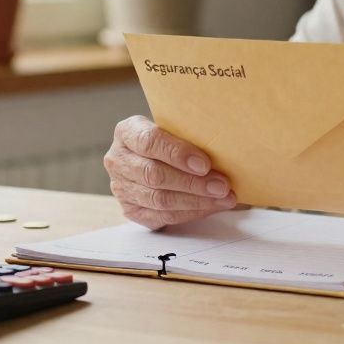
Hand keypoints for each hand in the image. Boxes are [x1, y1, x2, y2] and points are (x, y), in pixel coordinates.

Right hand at [103, 115, 236, 229]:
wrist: (154, 156)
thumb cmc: (171, 138)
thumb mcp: (176, 127)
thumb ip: (190, 134)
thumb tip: (225, 148)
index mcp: (127, 132)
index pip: (149, 142)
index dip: (177, 153)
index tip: (205, 164)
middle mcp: (118, 160)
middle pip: (154, 175)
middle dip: (193, 183)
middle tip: (222, 185)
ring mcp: (121, 188)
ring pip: (159, 199)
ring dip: (196, 201)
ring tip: (223, 198)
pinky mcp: (130, 210)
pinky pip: (162, 216)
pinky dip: (190, 213)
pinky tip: (210, 207)